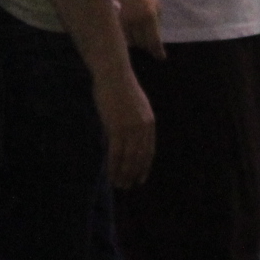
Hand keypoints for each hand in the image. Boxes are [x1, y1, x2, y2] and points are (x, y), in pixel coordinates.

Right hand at [94, 71, 157, 189]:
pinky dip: (113, 166)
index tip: (140, 178)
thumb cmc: (120, 87)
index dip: (144, 167)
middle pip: (140, 157)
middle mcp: (143, 128)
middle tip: (127, 185)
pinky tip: (110, 174)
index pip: (149, 150)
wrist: (113, 74)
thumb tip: (126, 138)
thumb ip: (134, 122)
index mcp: (149, 122)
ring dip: (123, 173)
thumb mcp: (134, 106)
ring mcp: (131, 128)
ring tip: (118, 184)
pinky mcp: (116, 128)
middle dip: (133, 174)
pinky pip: (116, 153)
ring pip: (128, 158)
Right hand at [117, 0, 165, 58]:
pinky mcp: (114, 18)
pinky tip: (130, 32)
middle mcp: (136, 19)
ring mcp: (123, 19)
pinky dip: (127, 36)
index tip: (161, 58)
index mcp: (149, 15)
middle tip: (151, 46)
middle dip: (147, 46)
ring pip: (130, 41)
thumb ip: (156, 22)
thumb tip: (155, 39)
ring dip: (136, 41)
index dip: (157, 51)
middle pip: (141, 43)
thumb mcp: (156, 4)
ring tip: (139, 37)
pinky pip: (122, 35)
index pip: (153, 40)